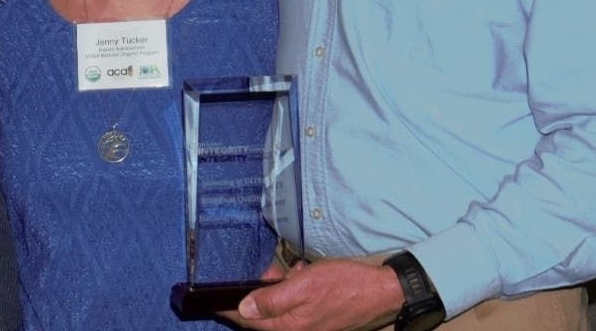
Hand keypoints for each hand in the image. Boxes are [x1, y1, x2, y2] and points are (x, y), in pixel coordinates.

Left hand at [222, 258, 403, 330]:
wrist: (382, 292)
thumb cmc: (345, 285)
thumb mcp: (304, 285)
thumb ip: (272, 299)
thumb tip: (244, 309)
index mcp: (289, 326)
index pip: (248, 321)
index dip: (229, 308)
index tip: (214, 299)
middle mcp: (296, 330)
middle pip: (262, 316)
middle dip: (259, 292)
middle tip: (271, 272)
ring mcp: (307, 326)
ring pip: (279, 308)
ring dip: (279, 288)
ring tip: (295, 271)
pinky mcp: (317, 319)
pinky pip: (295, 305)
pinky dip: (294, 289)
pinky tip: (305, 275)